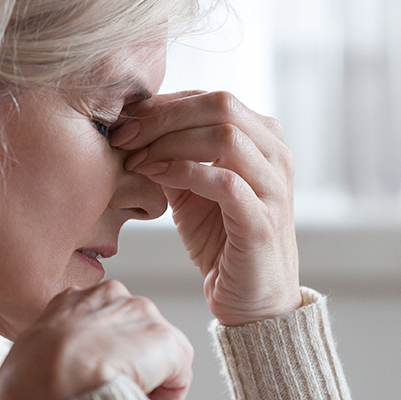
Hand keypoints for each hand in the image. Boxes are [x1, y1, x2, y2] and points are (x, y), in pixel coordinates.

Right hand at [0, 281, 193, 399]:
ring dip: (147, 384)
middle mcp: (110, 297)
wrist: (49, 382)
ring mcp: (140, 315)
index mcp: (70, 300)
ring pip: (155, 356)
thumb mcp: (23, 362)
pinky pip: (177, 378)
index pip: (98, 328)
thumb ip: (45, 363)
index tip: (95, 387)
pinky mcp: (166, 341)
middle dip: (128, 369)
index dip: (100, 362)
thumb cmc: (26, 381)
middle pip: (131, 338)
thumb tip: (48, 386)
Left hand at [110, 91, 300, 325]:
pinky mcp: (262, 221)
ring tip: (135, 159)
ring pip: (226, 136)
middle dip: (164, 116)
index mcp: (263, 139)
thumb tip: (133, 127)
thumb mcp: (190, 190)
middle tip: (124, 136)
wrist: (250, 300)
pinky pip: (224, 182)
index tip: (124, 122)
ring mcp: (274, 187)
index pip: (211, 99)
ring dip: (170, 142)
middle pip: (221, 105)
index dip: (164, 104)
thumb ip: (172, 156)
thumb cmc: (221, 241)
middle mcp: (276, 155)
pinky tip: (153, 176)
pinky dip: (183, 172)